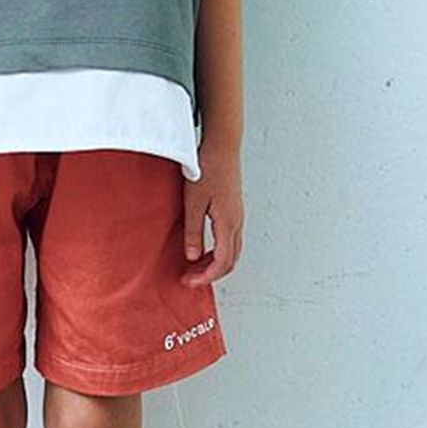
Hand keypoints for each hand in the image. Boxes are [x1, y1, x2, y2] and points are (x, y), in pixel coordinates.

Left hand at [180, 139, 243, 287]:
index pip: (221, 262)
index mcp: (228, 223)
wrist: (222, 145)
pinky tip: (202, 250)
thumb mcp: (193, 202)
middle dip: (210, 275)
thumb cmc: (208, 168)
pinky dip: (217, 252)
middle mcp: (237, 222)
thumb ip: (193, 232)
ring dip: (214, 264)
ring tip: (193, 267)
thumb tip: (192, 256)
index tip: (188, 282)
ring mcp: (237, 217)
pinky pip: (230, 240)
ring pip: (231, 252)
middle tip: (189, 278)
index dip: (205, 277)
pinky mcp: (234, 211)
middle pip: (230, 261)